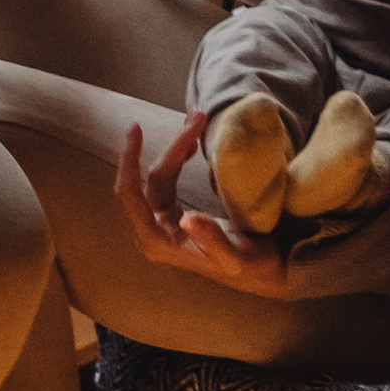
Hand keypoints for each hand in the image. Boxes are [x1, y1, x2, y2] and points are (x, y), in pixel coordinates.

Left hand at [115, 115, 298, 293]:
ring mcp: (162, 222)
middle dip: (170, 147)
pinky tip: (192, 144)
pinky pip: (168, 180)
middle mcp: (153, 231)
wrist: (260, 273)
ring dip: (177, 148)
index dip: (129, 161)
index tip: (136, 129)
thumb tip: (188, 219)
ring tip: (197, 121)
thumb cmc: (248, 268)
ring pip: (160, 176)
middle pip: (149, 180)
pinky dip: (179, 158)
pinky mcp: (172, 215)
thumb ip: (211, 240)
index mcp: (157, 242)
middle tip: (196, 117)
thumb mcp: (235, 257)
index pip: (129, 196)